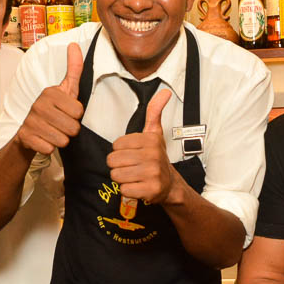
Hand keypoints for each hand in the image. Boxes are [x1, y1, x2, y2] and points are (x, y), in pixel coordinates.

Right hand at [15, 42, 84, 154]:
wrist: (27, 133)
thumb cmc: (52, 110)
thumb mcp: (66, 90)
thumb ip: (74, 69)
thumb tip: (75, 44)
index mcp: (50, 93)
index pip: (79, 112)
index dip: (76, 116)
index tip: (66, 112)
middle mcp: (38, 105)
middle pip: (73, 128)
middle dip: (70, 130)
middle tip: (60, 125)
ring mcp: (30, 121)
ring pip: (63, 140)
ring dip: (60, 140)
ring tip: (52, 132)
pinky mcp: (25, 137)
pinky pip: (49, 149)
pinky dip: (48, 148)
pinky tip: (43, 140)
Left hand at [107, 89, 174, 203]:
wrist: (170, 184)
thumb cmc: (156, 158)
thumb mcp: (155, 134)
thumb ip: (154, 112)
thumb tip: (164, 92)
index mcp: (150, 140)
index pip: (116, 145)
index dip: (120, 151)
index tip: (132, 154)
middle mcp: (153, 156)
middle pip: (113, 160)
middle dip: (118, 165)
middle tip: (131, 167)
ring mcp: (152, 174)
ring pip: (116, 175)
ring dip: (122, 178)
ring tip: (134, 176)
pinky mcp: (150, 190)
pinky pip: (124, 190)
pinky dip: (128, 190)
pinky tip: (137, 186)